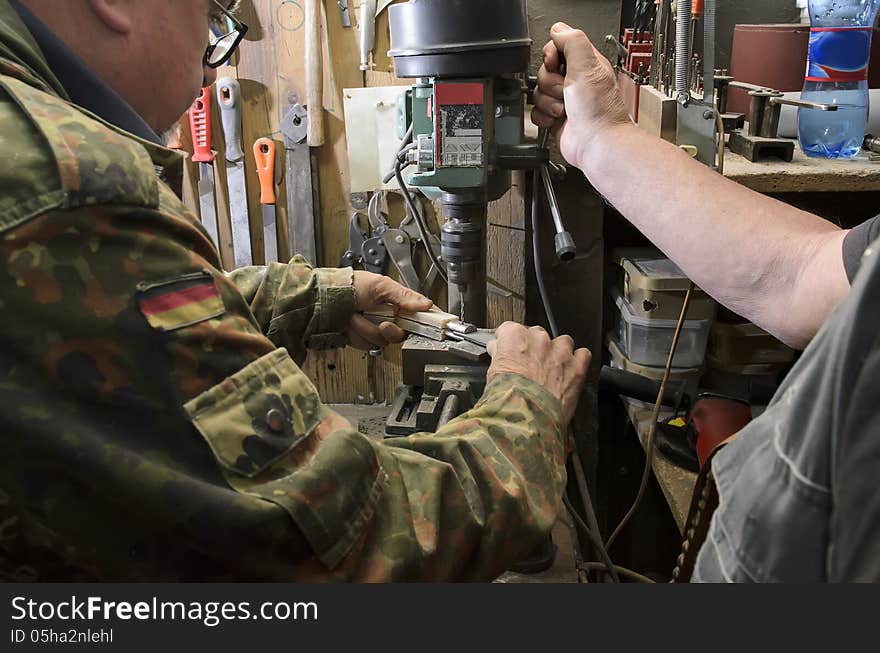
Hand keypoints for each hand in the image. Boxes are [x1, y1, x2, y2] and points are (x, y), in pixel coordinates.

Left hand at [349, 271, 432, 350]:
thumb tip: (425, 303)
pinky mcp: (363, 340)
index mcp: (396, 300)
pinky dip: (358, 335)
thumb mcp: (378, 284)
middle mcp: (388, 316)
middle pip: (405, 333)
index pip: (419, 313)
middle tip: (383, 323)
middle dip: (390, 329)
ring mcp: (376, 329)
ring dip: (368, 328)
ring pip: (385, 340)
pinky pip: (369, 345)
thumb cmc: (347, 285)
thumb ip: (403, 295)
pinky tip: (351, 325)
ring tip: (356, 316)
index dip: (427, 320)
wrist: (321, 300)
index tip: (432, 326)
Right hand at [487, 322, 590, 425]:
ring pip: (563, 342)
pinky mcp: (576, 367)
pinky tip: (569, 372)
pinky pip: (583, 354)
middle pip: (537, 334)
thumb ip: (499, 356)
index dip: (509, 341)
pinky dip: (578, 361)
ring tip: (551, 370)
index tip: (508, 349)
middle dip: (534, 348)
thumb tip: (498, 350)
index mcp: (515, 337)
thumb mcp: (493, 374)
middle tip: (529, 366)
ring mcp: (560, 352)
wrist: (527, 418)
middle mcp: (539, 340)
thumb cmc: (508, 399)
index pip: (510, 329)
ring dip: (558, 352)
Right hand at [531, 22, 631, 167]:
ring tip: (564, 108)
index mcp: (585, 64)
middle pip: (544, 71)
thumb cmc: (598, 110)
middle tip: (564, 91)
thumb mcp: (587, 65)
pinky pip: (536, 111)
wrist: (596, 143)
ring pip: (538, 92)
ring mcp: (565, 100)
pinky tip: (556, 119)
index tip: (555, 64)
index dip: (551, 55)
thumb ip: (572, 41)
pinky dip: (543, 116)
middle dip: (549, 83)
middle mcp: (575, 81)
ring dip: (548, 102)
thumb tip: (558, 29)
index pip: (557, 48)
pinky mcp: (556, 118)